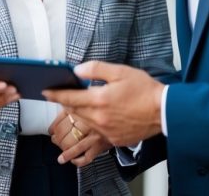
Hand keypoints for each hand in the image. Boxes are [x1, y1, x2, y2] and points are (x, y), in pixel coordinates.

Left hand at [43, 61, 163, 145]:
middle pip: (74, 111)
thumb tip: (77, 71)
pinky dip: (93, 124)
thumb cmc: (144, 89)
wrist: (164, 111)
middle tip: (61, 96)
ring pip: (84, 122)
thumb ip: (96, 69)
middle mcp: (99, 118)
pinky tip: (98, 118)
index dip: (55, 94)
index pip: (69, 98)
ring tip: (79, 105)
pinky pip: (97, 133)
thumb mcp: (120, 71)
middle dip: (66, 103)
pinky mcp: (114, 139)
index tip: (45, 91)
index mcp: (99, 100)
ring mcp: (106, 131)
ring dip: (79, 114)